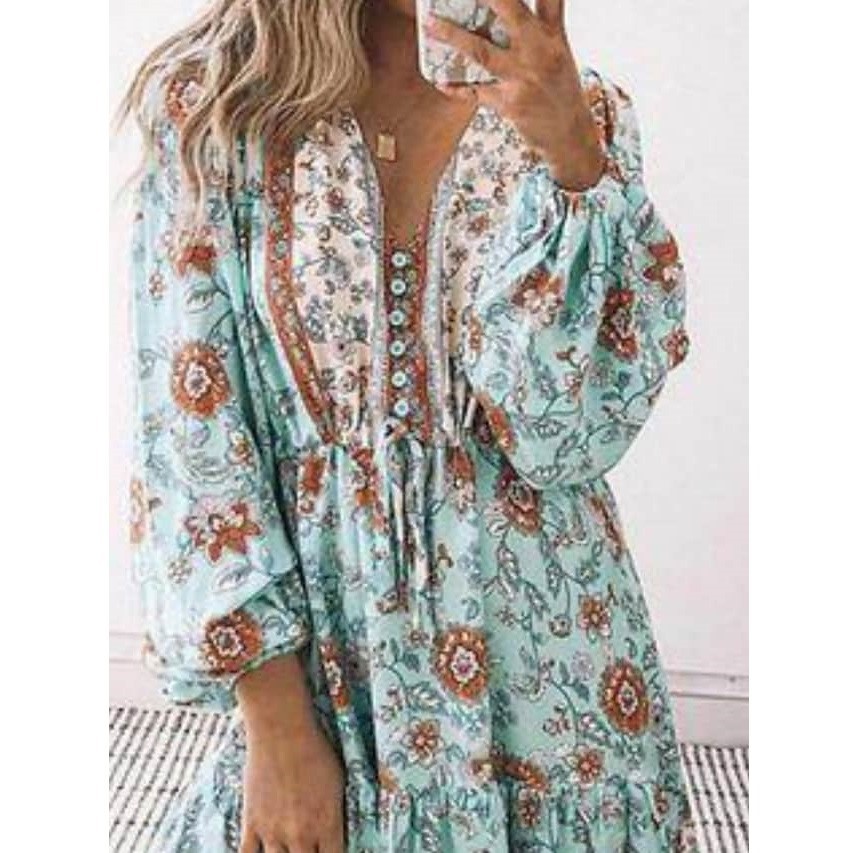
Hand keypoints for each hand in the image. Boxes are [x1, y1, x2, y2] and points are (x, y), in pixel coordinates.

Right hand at [236, 655, 344, 852]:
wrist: (282, 729)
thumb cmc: (315, 749)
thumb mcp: (338, 781)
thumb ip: (336, 813)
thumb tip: (336, 833)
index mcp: (328, 823)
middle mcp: (301, 833)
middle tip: (307, 850)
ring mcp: (274, 831)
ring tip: (288, 850)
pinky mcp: (252, 822)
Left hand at [424, 0, 604, 190]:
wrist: (569, 134)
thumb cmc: (561, 90)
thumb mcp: (560, 50)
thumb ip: (546, 20)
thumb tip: (529, 2)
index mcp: (553, 35)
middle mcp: (539, 51)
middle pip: (511, 12)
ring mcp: (523, 77)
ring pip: (482, 51)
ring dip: (453, 37)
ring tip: (431, 24)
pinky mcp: (510, 103)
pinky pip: (476, 92)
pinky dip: (457, 88)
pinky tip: (441, 82)